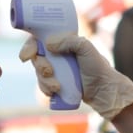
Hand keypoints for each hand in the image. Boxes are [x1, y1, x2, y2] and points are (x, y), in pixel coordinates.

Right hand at [18, 34, 132, 119]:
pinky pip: (43, 86)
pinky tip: (55, 92)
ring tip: (58, 86)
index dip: (29, 47)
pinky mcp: (57, 84)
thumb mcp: (87, 48)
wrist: (105, 91)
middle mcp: (58, 55)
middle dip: (40, 67)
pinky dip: (46, 89)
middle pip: (36, 58)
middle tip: (50, 72)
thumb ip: (69, 41)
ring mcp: (57, 70)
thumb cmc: (98, 67)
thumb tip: (48, 44)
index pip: (39, 40)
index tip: (27, 56)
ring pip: (39, 74)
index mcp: (63, 43)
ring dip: (44, 81)